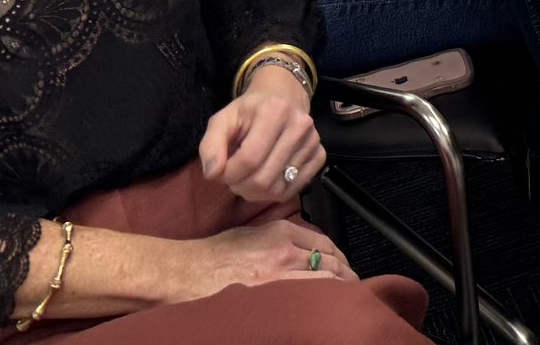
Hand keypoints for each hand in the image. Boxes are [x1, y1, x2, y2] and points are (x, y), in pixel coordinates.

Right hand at [164, 206, 353, 301]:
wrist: (187, 272)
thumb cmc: (213, 256)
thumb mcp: (250, 234)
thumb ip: (278, 238)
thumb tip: (302, 249)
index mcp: (280, 232)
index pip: (324, 243)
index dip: (339, 257)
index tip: (343, 266)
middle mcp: (285, 250)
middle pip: (330, 261)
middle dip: (345, 274)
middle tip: (352, 285)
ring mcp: (280, 274)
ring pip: (326, 279)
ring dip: (340, 288)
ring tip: (347, 298)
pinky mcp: (272, 295)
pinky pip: (309, 296)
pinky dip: (324, 299)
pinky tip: (328, 307)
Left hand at [199, 65, 324, 206]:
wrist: (283, 96)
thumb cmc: (249, 111)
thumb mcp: (223, 120)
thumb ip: (211, 145)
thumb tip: (212, 174)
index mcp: (274, 111)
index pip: (249, 159)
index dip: (229, 175)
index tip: (220, 172)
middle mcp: (299, 125)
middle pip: (264, 178)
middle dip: (241, 186)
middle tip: (233, 178)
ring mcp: (313, 141)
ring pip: (278, 189)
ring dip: (256, 192)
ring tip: (248, 178)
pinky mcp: (320, 154)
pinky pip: (293, 190)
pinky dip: (275, 192)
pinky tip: (266, 178)